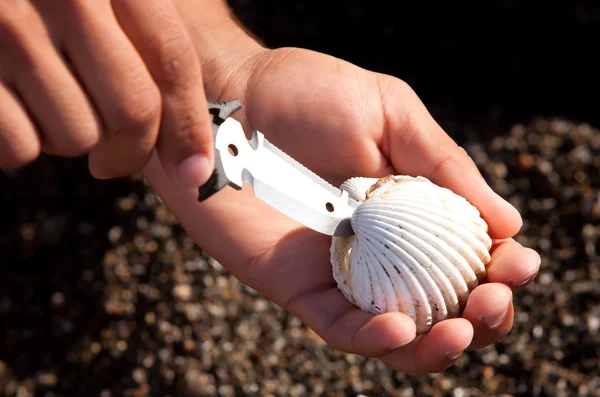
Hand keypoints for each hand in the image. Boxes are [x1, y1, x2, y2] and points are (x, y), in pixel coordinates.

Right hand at [0, 0, 213, 186]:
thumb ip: (141, 29)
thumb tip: (190, 131)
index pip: (171, 58)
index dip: (189, 124)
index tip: (196, 171)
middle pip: (132, 111)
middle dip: (131, 152)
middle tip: (116, 158)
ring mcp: (7, 29)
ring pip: (77, 135)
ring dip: (71, 138)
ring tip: (50, 106)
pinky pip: (19, 148)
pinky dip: (22, 144)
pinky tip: (13, 110)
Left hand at [143, 47, 540, 372]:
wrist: (227, 98)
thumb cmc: (306, 94)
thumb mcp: (391, 114)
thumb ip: (444, 166)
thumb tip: (509, 223)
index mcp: (410, 212)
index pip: (467, 258)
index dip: (501, 270)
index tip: (520, 264)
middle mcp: (380, 250)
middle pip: (441, 304)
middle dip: (481, 315)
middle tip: (495, 301)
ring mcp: (338, 273)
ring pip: (396, 331)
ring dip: (436, 343)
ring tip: (463, 330)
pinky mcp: (295, 285)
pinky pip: (339, 326)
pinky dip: (372, 336)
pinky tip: (400, 328)